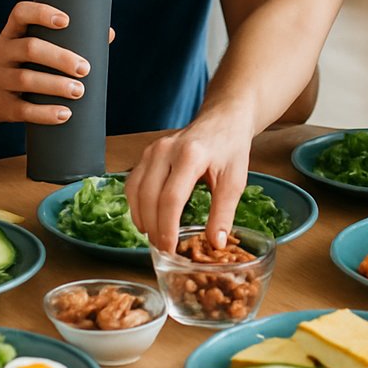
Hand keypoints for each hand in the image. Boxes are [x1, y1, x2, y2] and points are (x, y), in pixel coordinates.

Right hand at [0, 2, 103, 125]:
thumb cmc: (27, 65)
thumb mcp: (38, 49)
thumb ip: (69, 40)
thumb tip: (108, 34)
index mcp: (12, 33)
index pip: (20, 13)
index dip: (41, 13)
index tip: (66, 21)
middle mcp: (1, 51)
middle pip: (29, 48)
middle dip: (60, 57)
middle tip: (85, 68)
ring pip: (25, 79)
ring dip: (55, 85)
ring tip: (79, 91)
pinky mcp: (0, 105)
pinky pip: (22, 109)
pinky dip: (44, 113)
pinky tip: (64, 114)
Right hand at [125, 117, 252, 253]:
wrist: (223, 119)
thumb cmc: (230, 148)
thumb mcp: (235, 180)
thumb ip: (224, 212)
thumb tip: (216, 243)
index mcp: (190, 156)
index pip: (170, 199)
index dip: (167, 228)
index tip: (170, 249)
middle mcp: (166, 150)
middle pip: (149, 196)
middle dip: (153, 227)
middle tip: (163, 248)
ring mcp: (153, 150)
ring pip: (135, 190)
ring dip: (141, 217)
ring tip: (154, 237)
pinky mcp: (147, 153)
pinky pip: (133, 183)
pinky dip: (136, 204)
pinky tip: (147, 218)